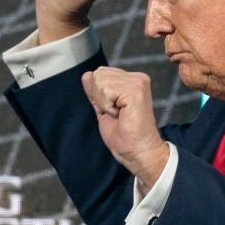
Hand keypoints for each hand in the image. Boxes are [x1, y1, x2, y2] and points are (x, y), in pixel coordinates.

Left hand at [81, 67, 168, 189]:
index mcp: (132, 80)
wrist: (137, 151)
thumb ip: (96, 91)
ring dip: (104, 103)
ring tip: (120, 115)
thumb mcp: (103, 108)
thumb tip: (86, 74)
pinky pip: (106, 91)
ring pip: (100, 82)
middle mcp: (137, 78)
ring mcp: (138, 82)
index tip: (114, 111)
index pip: (100, 73)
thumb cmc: (123, 135)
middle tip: (117, 114)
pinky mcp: (135, 90)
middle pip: (98, 74)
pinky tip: (121, 115)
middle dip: (100, 98)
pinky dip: (107, 107)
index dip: (99, 95)